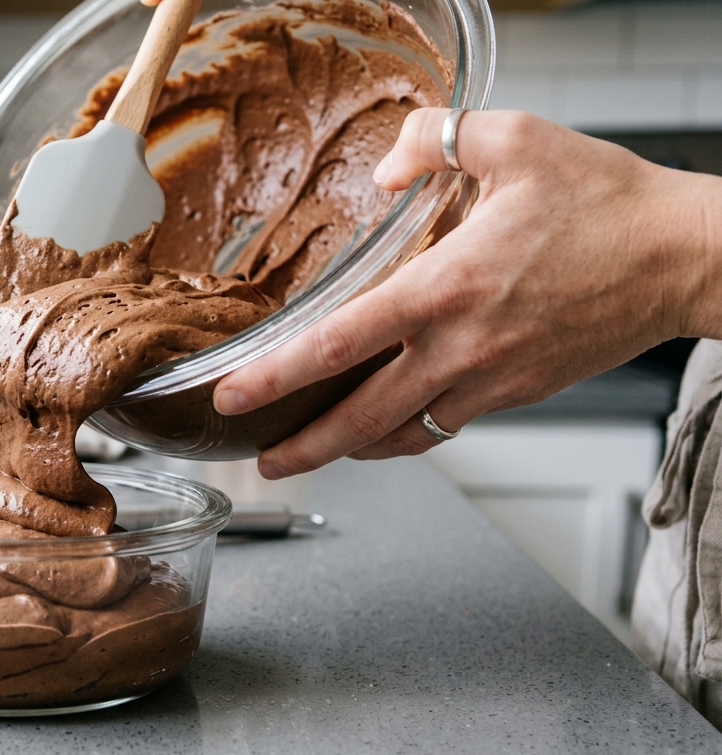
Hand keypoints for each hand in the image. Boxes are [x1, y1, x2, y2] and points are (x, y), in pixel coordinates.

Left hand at [213, 108, 721, 479]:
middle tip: (260, 458)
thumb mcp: (517, 139)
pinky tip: (384, 431)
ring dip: (350, 450)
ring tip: (309, 454)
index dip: (278, 375)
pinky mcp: (516, 393)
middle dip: (302, 446)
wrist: (686, 258)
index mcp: (446, 287)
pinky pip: (444, 426)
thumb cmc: (609, 202)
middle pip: (360, 417)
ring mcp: (490, 379)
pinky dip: (405, 436)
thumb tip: (386, 166)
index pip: (339, 342)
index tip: (233, 395)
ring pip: (402, 433)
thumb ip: (436, 141)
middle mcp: (460, 346)